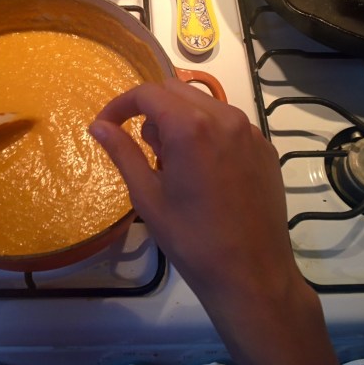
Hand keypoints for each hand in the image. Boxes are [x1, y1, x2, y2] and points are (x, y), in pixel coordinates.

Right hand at [90, 79, 343, 364]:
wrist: (251, 274)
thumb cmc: (191, 239)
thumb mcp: (147, 196)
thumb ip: (123, 152)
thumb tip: (98, 126)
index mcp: (190, 127)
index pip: (147, 93)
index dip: (121, 105)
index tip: (107, 124)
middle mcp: (224, 117)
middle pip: (176, 90)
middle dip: (151, 109)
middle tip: (144, 148)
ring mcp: (249, 131)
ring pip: (204, 104)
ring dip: (180, 119)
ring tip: (173, 163)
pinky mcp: (265, 148)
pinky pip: (228, 124)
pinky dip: (207, 132)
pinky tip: (204, 171)